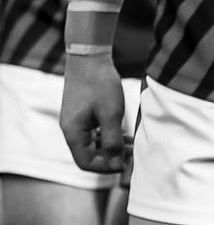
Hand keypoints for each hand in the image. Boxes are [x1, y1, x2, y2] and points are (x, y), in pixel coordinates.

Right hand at [60, 53, 128, 173]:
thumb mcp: (111, 114)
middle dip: (110, 157)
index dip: (106, 167)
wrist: (88, 57)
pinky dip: (106, 136)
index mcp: (74, 133)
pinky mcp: (80, 114)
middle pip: (88, 156)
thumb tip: (116, 164)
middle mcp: (70, 130)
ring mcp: (74, 122)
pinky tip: (122, 133)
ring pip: (91, 145)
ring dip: (110, 147)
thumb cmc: (100, 84)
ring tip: (130, 143)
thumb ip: (112, 141)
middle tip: (132, 152)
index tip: (125, 162)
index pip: (86, 164)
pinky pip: (92, 134)